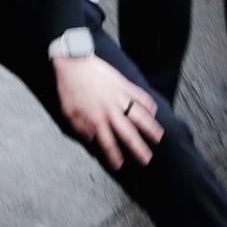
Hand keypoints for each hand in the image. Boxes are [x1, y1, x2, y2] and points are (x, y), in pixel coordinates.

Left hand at [53, 54, 161, 169]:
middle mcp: (110, 110)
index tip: (120, 165)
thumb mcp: (68, 110)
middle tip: (146, 158)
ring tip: (158, 137)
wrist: (74, 61)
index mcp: (95, 118)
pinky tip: (154, 111)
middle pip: (127, 133)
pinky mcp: (123, 84)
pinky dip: (148, 103)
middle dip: (138, 148)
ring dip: (150, 127)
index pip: (107, 142)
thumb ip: (80, 126)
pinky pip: (139, 95)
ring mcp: (118, 96)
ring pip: (139, 115)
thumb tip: (91, 137)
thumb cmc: (68, 86)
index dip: (114, 155)